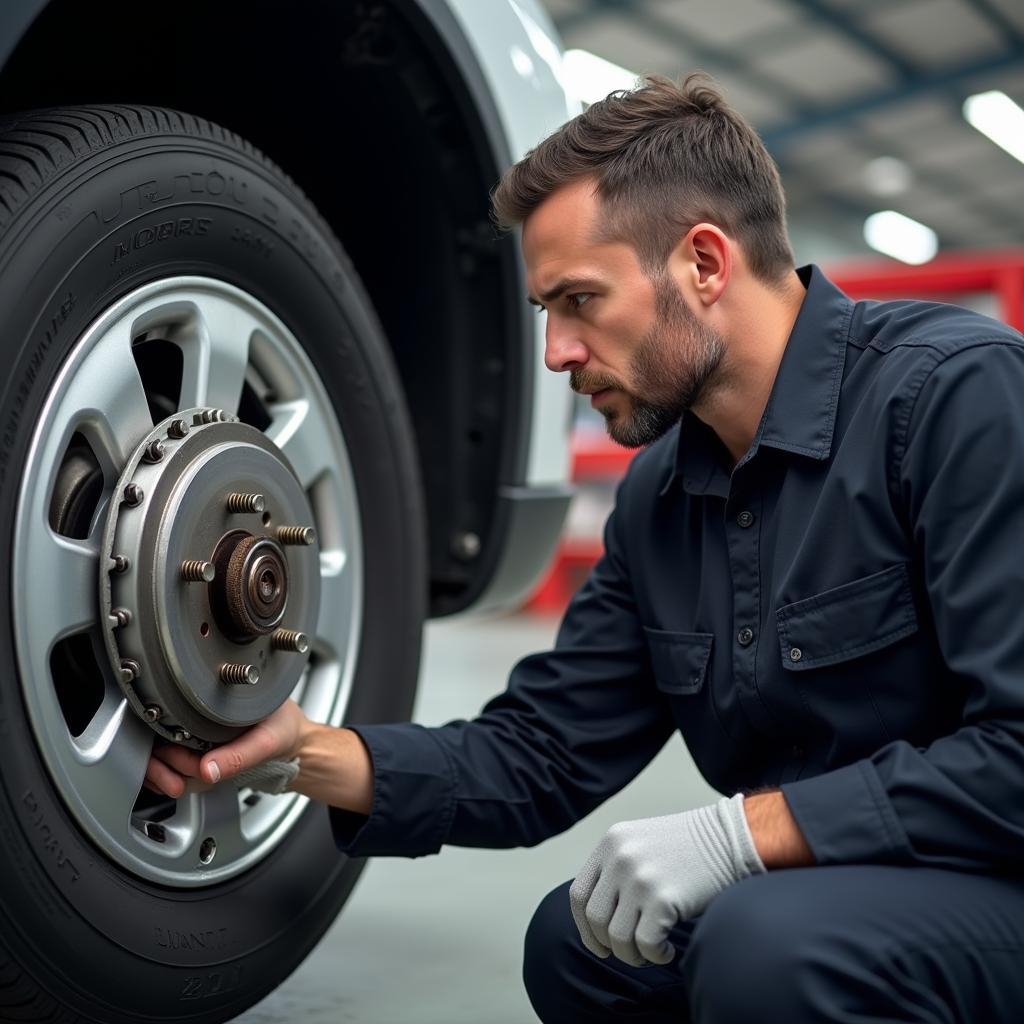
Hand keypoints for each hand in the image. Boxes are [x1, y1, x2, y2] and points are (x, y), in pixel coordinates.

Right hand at [144, 698, 312, 796]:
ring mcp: (199, 731)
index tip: (180, 765)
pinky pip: (172, 763)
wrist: (300, 744)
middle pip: (160, 737)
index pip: (172, 717)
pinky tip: (178, 784)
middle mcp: (202, 713)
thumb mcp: (268, 742)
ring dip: (162, 773)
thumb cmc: (287, 731)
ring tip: (178, 785)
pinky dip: (169, 776)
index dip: (168, 745)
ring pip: (161, 752)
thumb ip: (238, 756)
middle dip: (163, 764)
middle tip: (181, 779)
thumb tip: (207, 770)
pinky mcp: (200, 748)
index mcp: (216, 701)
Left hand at [569, 794, 764, 966]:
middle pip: (595, 919)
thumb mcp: (641, 843)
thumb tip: (599, 918)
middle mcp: (620, 857)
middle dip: (608, 945)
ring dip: (633, 955)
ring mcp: (640, 878)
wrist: (731, 837)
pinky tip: (668, 949)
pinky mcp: (663, 899)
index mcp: (611, 842)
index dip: (585, 927)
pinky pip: (645, 945)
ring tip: (652, 950)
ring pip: (617, 937)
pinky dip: (655, 956)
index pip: (578, 895)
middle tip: (631, 952)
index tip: (599, 943)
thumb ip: (616, 869)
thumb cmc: (690, 848)